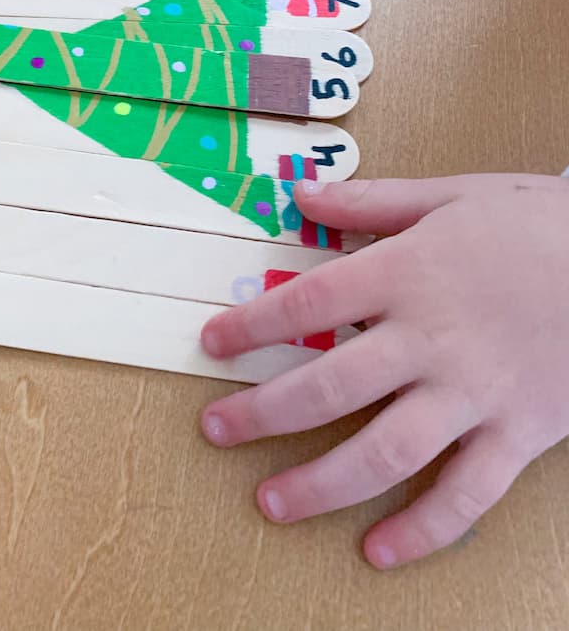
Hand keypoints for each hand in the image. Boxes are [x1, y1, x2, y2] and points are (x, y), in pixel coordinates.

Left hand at [199, 173, 568, 567]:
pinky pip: (467, 495)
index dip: (252, 326)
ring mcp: (474, 394)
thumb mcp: (449, 195)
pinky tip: (379, 551)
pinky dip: (424, 531)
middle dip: (263, 414)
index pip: (308, 304)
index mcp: (406, 274)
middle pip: (330, 386)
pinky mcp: (518, 433)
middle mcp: (430, 339)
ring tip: (271, 503)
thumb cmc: (535, 222)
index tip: (211, 343)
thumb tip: (302, 194)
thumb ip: (371, 200)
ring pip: (385, 452)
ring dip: (322, 484)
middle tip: (216, 430)